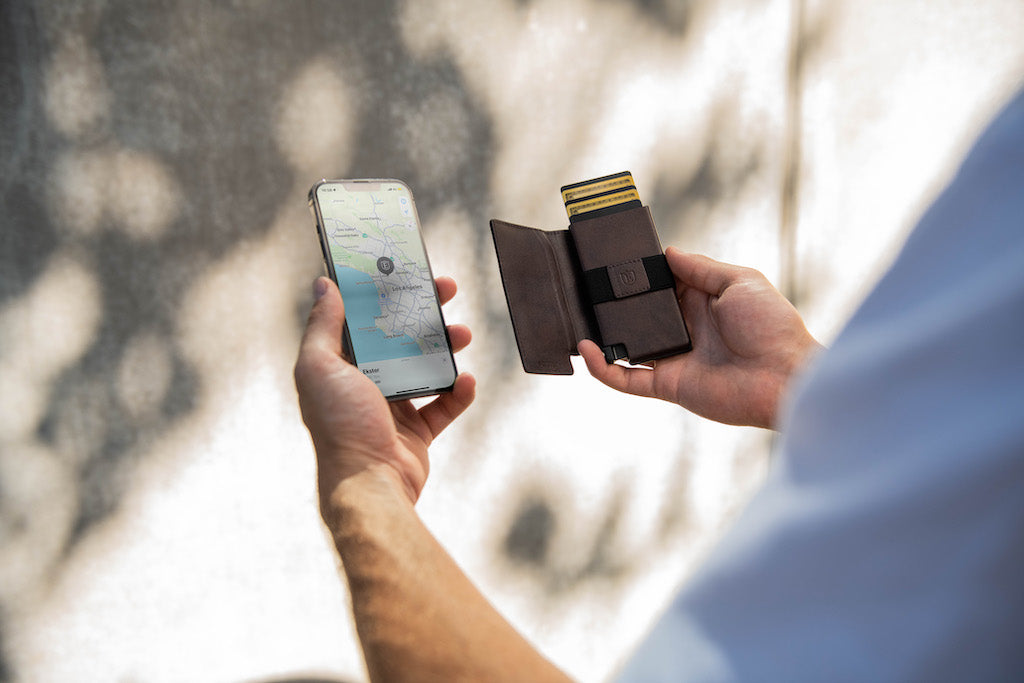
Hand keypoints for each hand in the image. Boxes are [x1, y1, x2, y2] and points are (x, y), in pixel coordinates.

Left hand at [295, 276, 474, 507]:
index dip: (382, 291)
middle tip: (446, 288)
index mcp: (339, 366)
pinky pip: (444, 405)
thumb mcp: (320, 366)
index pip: (362, 318)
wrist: (370, 483)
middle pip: (399, 336)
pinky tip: (466, 380)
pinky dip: (458, 392)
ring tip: (462, 333)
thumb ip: (322, 326)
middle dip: (423, 310)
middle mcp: (364, 384)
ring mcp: (392, 409)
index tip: (403, 268)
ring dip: (446, 346)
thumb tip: (324, 284)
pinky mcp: (417, 432)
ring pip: (425, 366)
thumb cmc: (340, 425)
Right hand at [578, 248, 821, 428]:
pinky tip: (588, 349)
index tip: (616, 260)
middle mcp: (685, 330)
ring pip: (627, 347)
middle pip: (641, 315)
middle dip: (616, 302)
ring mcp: (674, 359)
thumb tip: (668, 252)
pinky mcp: (667, 386)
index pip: (663, 285)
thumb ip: (701, 268)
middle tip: (589, 285)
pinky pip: (626, 379)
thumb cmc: (772, 327)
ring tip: (580, 316)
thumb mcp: (740, 281)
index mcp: (702, 302)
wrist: (784, 378)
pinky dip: (603, 368)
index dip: (642, 275)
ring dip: (604, 335)